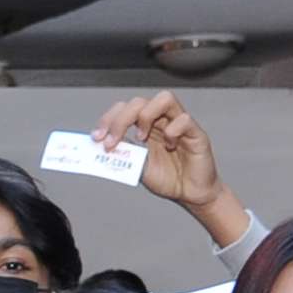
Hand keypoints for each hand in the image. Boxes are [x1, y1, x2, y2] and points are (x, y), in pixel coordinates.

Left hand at [88, 90, 235, 240]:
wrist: (190, 195)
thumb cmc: (167, 178)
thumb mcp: (137, 167)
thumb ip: (123, 154)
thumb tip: (101, 145)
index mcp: (146, 126)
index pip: (125, 108)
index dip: (109, 119)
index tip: (96, 137)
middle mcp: (162, 121)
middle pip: (139, 102)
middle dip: (120, 120)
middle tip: (111, 142)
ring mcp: (179, 124)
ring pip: (165, 98)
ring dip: (146, 116)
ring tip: (141, 138)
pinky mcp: (196, 134)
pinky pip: (184, 120)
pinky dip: (172, 131)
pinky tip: (169, 146)